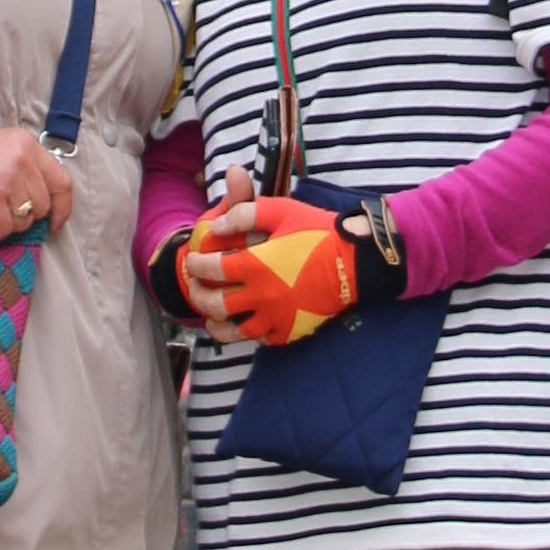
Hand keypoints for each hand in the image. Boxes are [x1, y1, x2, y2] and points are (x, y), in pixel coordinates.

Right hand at [0, 123, 74, 239]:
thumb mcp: (0, 147)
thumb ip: (24, 168)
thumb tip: (41, 204)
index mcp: (27, 144)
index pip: (61, 181)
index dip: (62, 207)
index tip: (55, 222)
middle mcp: (21, 160)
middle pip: (41, 206)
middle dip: (23, 217)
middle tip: (0, 212)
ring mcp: (7, 180)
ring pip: (23, 221)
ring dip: (4, 224)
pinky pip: (2, 230)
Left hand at [190, 211, 361, 345]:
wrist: (356, 262)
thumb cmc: (318, 231)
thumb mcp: (281, 210)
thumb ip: (244, 214)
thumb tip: (215, 226)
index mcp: (255, 265)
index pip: (212, 269)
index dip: (197, 264)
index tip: (193, 260)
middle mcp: (261, 295)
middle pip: (217, 304)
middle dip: (198, 295)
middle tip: (194, 287)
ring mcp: (276, 316)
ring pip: (236, 330)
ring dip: (218, 323)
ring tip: (212, 316)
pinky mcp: (291, 330)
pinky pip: (262, 339)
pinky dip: (250, 333)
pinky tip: (246, 324)